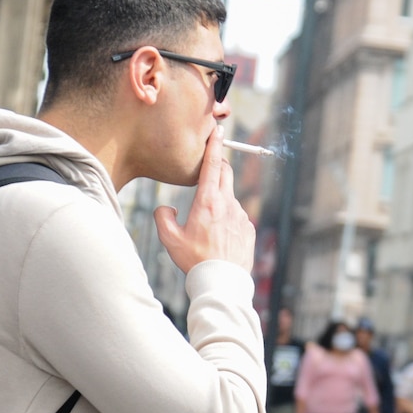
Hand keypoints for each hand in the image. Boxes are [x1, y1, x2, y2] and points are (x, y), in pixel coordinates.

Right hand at [153, 125, 254, 273]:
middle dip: (218, 166)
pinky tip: (219, 238)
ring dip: (220, 201)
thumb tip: (166, 210)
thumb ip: (163, 219)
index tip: (218, 130)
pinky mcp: (249, 228)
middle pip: (226, 174)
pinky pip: (237, 216)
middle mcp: (228, 204)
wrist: (223, 282)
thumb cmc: (195, 261)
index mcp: (208, 202)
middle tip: (209, 168)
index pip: (213, 165)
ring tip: (207, 225)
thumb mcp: (170, 240)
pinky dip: (228, 219)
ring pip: (230, 198)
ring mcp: (241, 216)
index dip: (215, 145)